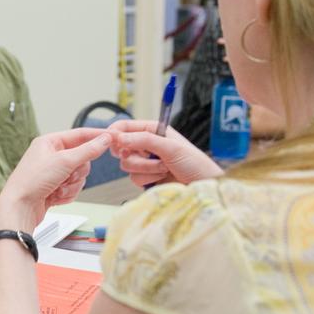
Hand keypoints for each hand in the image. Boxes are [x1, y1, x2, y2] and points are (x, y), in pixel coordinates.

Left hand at [0, 129, 112, 231]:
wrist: (19, 208)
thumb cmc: (33, 181)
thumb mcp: (64, 161)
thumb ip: (88, 150)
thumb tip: (105, 138)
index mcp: (49, 142)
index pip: (79, 134)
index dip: (97, 136)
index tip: (114, 137)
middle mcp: (51, 155)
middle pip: (82, 158)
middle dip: (78, 171)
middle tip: (68, 175)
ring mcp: (53, 173)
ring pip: (79, 175)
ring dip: (72, 184)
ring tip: (57, 188)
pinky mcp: (54, 188)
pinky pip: (73, 188)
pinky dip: (67, 194)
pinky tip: (55, 197)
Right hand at [106, 120, 223, 186]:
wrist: (203, 187)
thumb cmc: (195, 163)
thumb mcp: (171, 147)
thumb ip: (145, 140)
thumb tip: (120, 137)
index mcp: (153, 131)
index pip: (126, 126)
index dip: (115, 132)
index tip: (110, 138)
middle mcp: (147, 146)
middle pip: (122, 148)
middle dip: (136, 155)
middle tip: (149, 156)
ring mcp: (146, 163)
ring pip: (127, 165)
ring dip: (146, 168)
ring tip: (164, 168)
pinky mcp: (146, 178)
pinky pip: (134, 178)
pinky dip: (148, 178)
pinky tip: (163, 177)